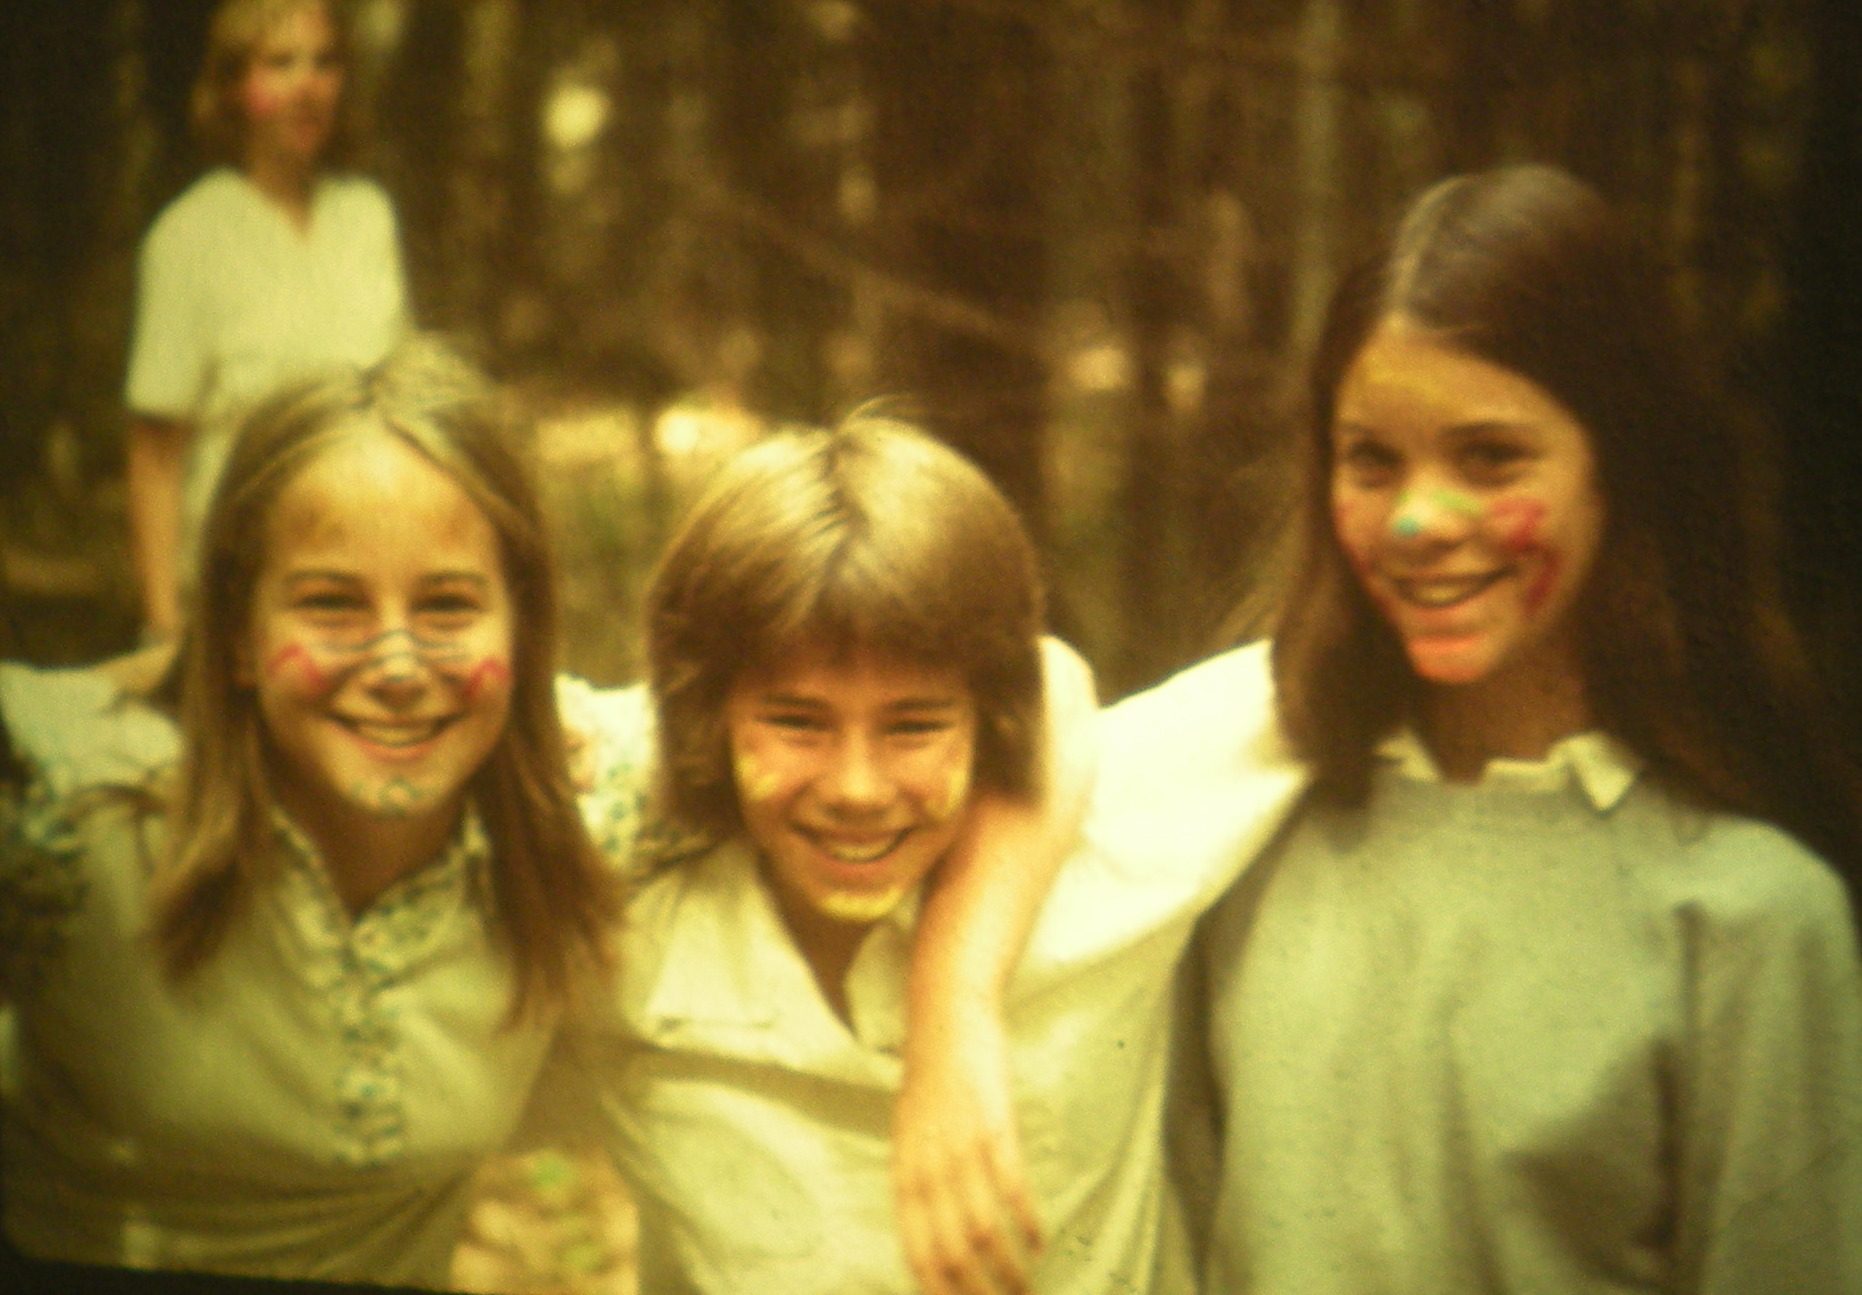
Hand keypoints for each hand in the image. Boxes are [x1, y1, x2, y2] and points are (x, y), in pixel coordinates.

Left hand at [894, 998, 1042, 1294]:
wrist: (946, 1016)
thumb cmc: (931, 1077)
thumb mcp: (910, 1133)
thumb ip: (918, 1181)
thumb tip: (932, 1230)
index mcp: (904, 1173)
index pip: (916, 1251)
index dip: (938, 1290)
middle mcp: (927, 1167)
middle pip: (950, 1252)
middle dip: (977, 1292)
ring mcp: (960, 1148)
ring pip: (983, 1230)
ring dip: (1007, 1269)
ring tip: (1025, 1290)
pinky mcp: (994, 1127)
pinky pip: (1011, 1189)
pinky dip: (1027, 1223)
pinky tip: (1040, 1242)